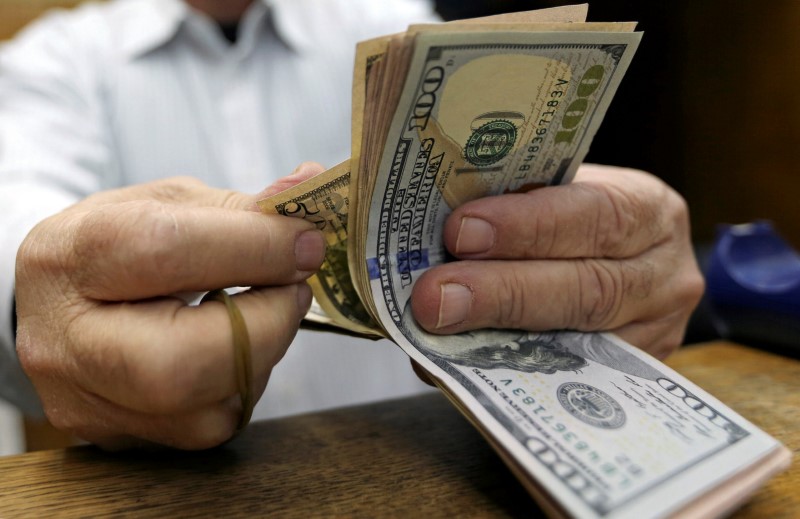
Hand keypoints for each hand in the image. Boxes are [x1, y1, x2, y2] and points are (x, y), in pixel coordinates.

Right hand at [14, 168, 325, 449]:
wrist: (61, 306)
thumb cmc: (119, 246)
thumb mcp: (168, 206)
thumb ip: (241, 207)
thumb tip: (310, 186)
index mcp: (69, 255)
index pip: (163, 250)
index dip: (254, 247)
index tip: (308, 242)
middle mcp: (64, 343)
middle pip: (177, 363)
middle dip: (265, 325)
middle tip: (295, 290)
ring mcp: (88, 403)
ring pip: (204, 410)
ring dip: (262, 356)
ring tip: (267, 313)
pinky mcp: (120, 439)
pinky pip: (210, 426)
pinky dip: (243, 384)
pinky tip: (236, 349)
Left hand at [410, 164, 703, 358]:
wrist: (623, 262)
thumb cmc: (575, 217)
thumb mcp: (558, 192)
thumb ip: (513, 203)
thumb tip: (429, 223)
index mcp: (647, 208)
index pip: (595, 214)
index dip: (527, 226)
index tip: (460, 231)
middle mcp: (665, 275)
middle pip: (589, 289)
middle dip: (503, 290)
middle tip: (435, 294)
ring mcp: (655, 334)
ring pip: (578, 344)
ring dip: (497, 338)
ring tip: (435, 329)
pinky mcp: (632, 377)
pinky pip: (566, 380)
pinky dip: (504, 371)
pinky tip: (454, 363)